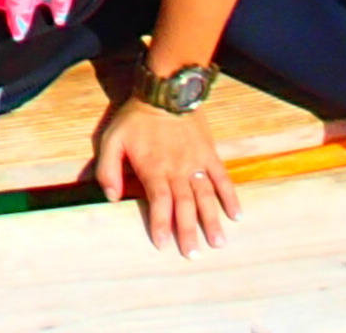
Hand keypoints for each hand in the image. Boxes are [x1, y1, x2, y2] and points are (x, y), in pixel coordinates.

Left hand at [91, 96, 239, 254]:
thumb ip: (108, 168)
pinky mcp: (209, 153)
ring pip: (205, 196)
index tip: (163, 245)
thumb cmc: (136, 117)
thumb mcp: (112, 138)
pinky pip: (222, 177)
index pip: (159, 202)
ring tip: (218, 243)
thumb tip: (112, 197)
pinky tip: (236, 215)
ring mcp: (196, 162)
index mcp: (154, 169)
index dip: (161, 224)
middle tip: (193, 255)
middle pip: (184, 206)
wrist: (166, 90)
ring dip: (211, 220)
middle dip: (188, 231)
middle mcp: (177, 170)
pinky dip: (230, 196)